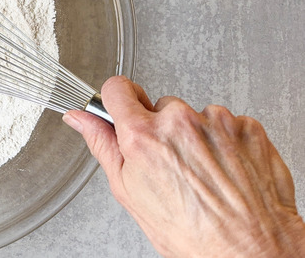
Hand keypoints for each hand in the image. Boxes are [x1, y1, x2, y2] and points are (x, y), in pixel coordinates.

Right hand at [63, 76, 304, 257]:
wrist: (249, 250)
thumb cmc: (191, 232)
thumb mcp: (129, 192)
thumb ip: (103, 145)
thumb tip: (81, 119)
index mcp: (143, 136)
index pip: (118, 89)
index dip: (117, 100)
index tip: (121, 108)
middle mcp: (179, 122)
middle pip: (160, 106)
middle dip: (161, 129)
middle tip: (170, 164)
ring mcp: (217, 122)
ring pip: (195, 116)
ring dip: (196, 137)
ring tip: (202, 173)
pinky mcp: (247, 127)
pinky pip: (228, 124)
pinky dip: (225, 143)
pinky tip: (224, 171)